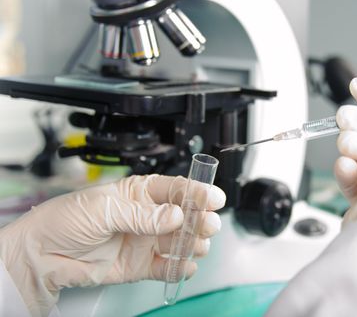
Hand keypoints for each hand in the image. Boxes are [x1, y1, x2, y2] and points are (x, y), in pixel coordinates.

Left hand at [0, 174, 225, 315]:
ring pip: (181, 241)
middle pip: (185, 216)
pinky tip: (185, 266)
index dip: (197, 192)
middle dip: (200, 219)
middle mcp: (147, 216)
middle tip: (207, 224)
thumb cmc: (65, 221)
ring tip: (195, 246)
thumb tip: (174, 215)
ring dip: (194, 243)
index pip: (175, 189)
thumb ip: (141, 215)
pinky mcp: (142, 266)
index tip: (214, 198)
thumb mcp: (103, 209)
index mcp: (138, 193)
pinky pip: (168, 267)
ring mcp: (146, 241)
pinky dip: (180, 268)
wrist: (42, 256)